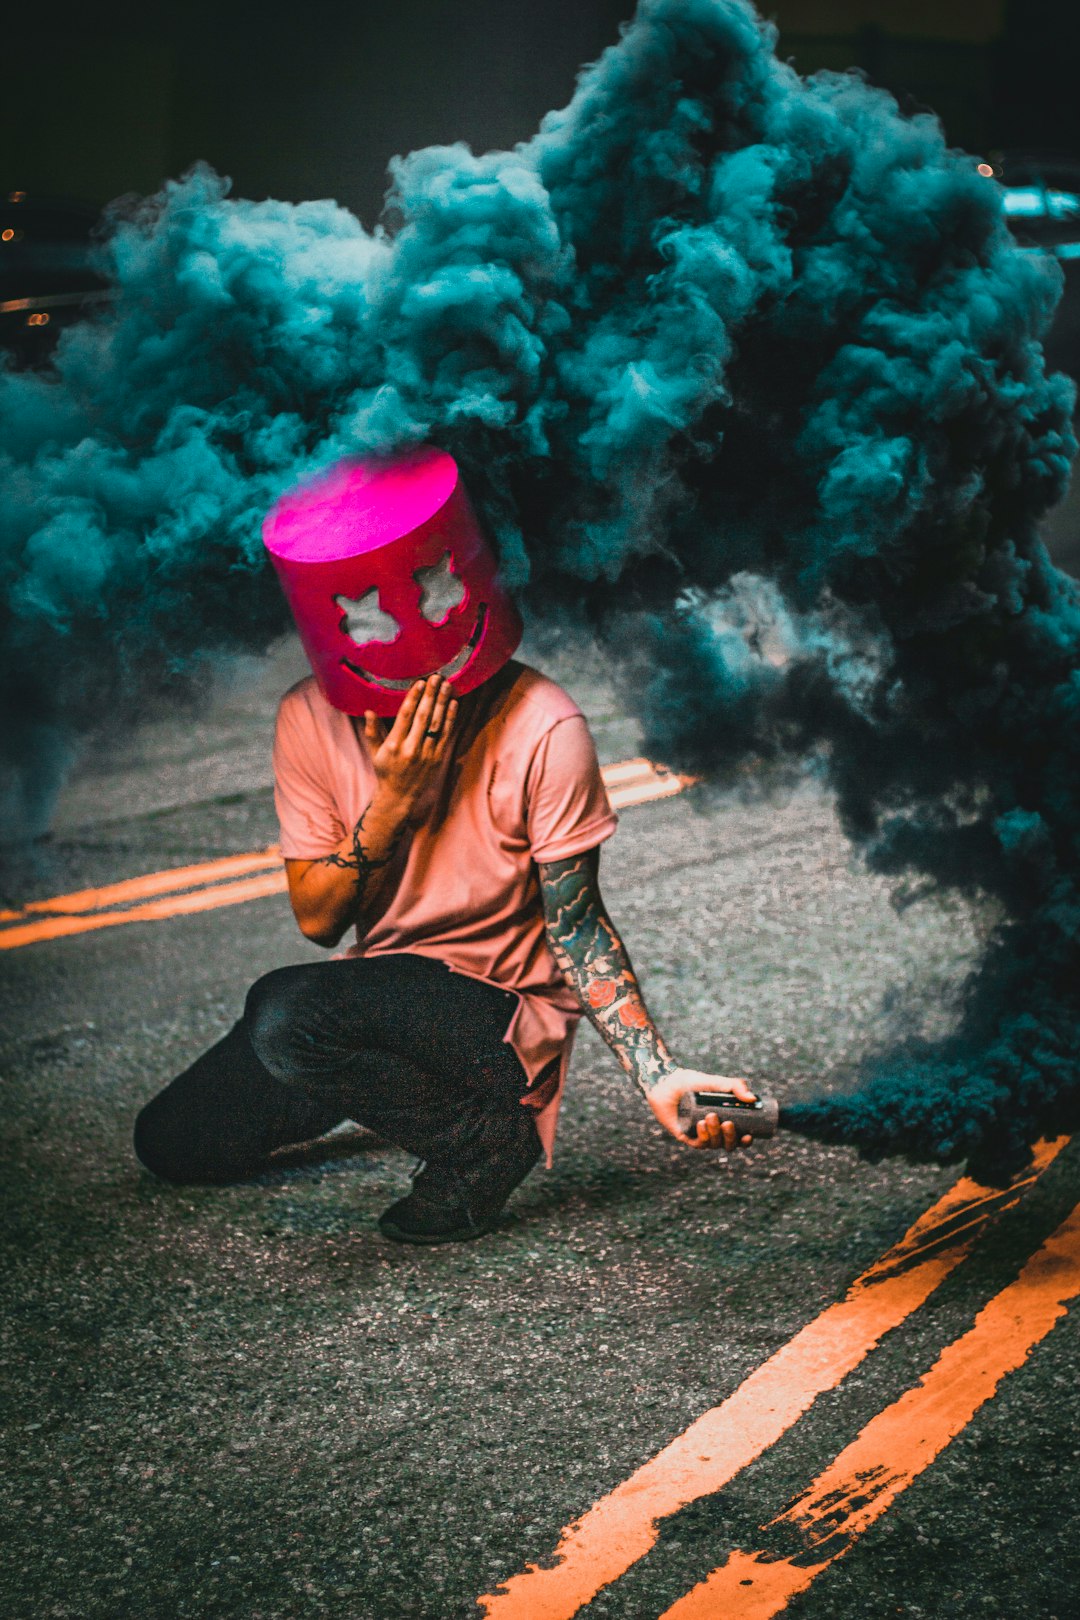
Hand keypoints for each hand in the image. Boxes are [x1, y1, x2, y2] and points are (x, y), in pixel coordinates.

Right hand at [363, 675, 458, 824]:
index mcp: (394, 745)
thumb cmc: (386, 771)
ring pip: (437, 724)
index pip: (405, 716)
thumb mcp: (375, 752)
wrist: (400, 796)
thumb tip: (368, 711)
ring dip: (443, 703)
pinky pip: (446, 735)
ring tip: (447, 686)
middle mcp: (411, 748)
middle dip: (431, 695)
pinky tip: (454, 704)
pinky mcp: (438, 758)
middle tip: (437, 678)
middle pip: (423, 716)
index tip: (420, 683)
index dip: (414, 698)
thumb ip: (373, 731)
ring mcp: (426, 754)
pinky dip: (451, 719)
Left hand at [645, 1067, 756, 1150]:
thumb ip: (736, 1086)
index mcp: (723, 1121)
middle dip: (730, 1137)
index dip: (744, 1141)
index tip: (748, 1136)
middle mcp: (713, 1131)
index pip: (738, 1138)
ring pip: (714, 1144)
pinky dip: (702, 1136)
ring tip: (710, 1116)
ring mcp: (699, 1135)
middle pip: (728, 1145)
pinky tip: (701, 1125)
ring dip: (715, 1134)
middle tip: (727, 1123)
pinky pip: (698, 1144)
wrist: (667, 1082)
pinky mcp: (686, 1137)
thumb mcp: (717, 1082)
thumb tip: (752, 1099)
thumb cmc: (692, 1082)